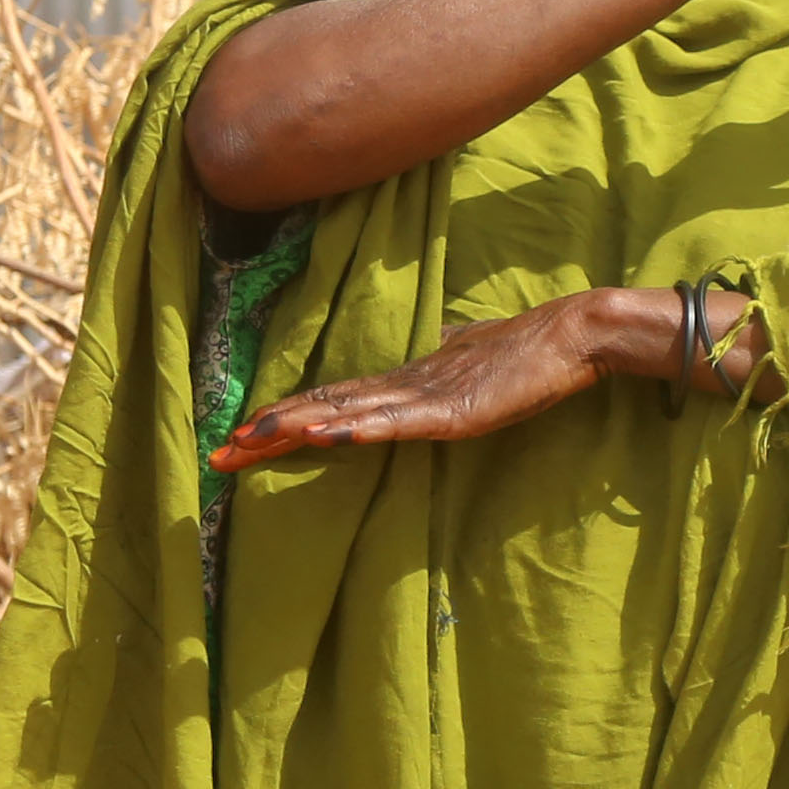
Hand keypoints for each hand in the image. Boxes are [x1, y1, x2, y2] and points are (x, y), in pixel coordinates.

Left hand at [213, 291, 623, 467]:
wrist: (570, 335)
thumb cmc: (524, 351)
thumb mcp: (470, 361)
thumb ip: (443, 360)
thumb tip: (435, 346)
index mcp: (404, 381)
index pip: (331, 400)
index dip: (283, 416)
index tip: (239, 437)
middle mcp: (404, 385)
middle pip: (323, 408)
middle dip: (268, 430)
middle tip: (219, 453)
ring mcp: (427, 397)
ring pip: (348, 412)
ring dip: (297, 427)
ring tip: (252, 441)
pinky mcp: (455, 412)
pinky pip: (399, 422)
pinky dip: (360, 429)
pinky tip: (329, 436)